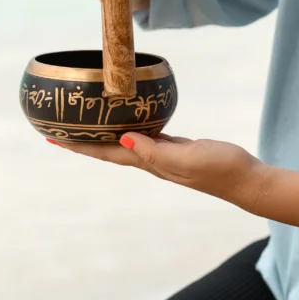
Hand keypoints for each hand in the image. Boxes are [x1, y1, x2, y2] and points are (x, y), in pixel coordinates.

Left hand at [53, 133, 264, 203]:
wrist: (246, 179)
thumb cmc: (220, 169)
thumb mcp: (186, 159)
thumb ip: (155, 152)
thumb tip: (123, 141)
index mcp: (148, 163)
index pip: (105, 153)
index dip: (78, 146)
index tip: (52, 137)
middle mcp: (150, 160)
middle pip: (108, 149)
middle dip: (83, 140)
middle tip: (59, 128)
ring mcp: (163, 155)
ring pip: (124, 142)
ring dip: (104, 134)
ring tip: (87, 123)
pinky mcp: (177, 148)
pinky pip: (145, 135)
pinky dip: (131, 128)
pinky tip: (129, 119)